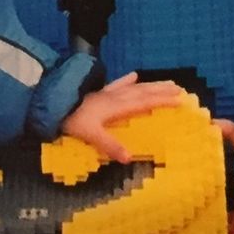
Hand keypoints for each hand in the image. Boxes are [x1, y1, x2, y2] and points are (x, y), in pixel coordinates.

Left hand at [60, 71, 185, 162]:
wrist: (53, 104)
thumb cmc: (72, 120)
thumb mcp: (91, 135)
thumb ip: (110, 145)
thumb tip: (129, 158)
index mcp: (117, 106)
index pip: (145, 102)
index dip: (163, 101)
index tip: (181, 100)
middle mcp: (116, 97)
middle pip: (144, 92)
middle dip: (162, 91)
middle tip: (180, 89)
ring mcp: (108, 93)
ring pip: (135, 87)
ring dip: (151, 85)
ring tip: (166, 82)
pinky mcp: (99, 92)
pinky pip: (117, 84)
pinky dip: (127, 80)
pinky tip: (134, 75)